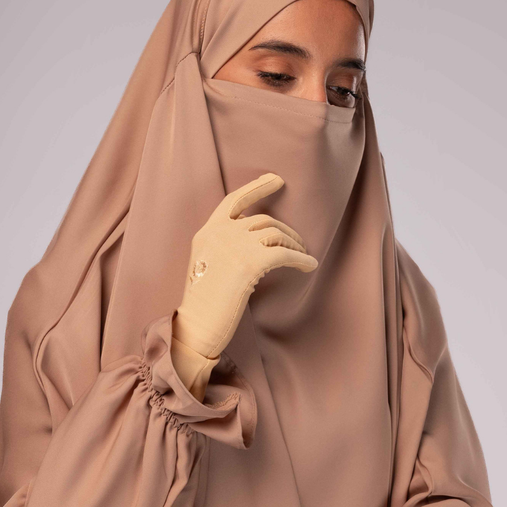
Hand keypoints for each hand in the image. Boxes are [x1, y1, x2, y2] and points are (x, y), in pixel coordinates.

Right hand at [173, 172, 317, 359]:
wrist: (197, 326)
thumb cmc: (203, 305)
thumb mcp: (206, 267)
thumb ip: (224, 249)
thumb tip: (257, 245)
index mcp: (207, 233)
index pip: (234, 201)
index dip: (257, 188)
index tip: (275, 179)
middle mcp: (220, 234)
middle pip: (262, 220)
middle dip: (285, 230)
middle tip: (299, 242)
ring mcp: (235, 246)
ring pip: (276, 234)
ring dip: (295, 244)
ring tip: (303, 255)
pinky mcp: (250, 263)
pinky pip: (285, 254)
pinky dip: (301, 259)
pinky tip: (310, 265)